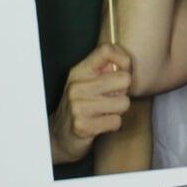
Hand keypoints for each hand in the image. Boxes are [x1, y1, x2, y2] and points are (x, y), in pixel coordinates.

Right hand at [49, 43, 133, 164]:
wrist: (60, 136)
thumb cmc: (81, 106)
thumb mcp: (87, 83)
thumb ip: (105, 70)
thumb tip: (126, 63)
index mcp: (79, 71)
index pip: (106, 50)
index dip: (124, 59)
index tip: (123, 71)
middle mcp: (77, 86)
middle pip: (124, 78)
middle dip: (123, 91)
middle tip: (112, 98)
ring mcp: (78, 106)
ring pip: (124, 102)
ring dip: (119, 110)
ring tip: (105, 112)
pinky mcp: (83, 126)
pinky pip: (116, 121)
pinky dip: (113, 125)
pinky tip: (101, 124)